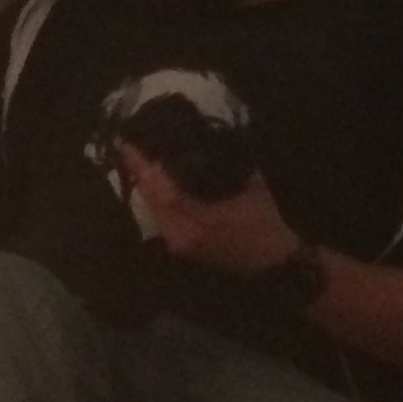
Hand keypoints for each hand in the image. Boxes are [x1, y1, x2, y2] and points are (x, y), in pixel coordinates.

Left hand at [115, 148, 303, 276]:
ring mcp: (177, 242)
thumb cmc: (265, 223)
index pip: (161, 191)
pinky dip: (156, 199)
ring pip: (153, 208)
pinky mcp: (179, 245)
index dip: (142, 168)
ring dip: (146, 184)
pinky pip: (160, 217)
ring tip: (140, 159)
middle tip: (133, 147)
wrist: (273, 262)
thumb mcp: (251, 187)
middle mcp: (180, 234)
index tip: (129, 145)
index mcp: (197, 221)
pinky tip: (155, 182)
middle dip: (140, 172)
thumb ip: (229, 163)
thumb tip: (209, 139)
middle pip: (151, 199)